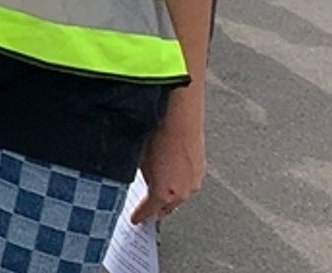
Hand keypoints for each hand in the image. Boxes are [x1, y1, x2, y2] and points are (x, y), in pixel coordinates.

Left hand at [132, 94, 205, 222]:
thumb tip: (131, 178)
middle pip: (167, 207)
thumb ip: (137, 176)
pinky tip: (170, 172)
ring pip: (179, 195)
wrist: (178, 113)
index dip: (140, 216)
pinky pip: (188, 182)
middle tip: (147, 208)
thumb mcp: (137, 159)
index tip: (135, 219)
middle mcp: (182, 191)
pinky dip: (178, 181)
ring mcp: (194, 180)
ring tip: (158, 190)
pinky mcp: (201, 168)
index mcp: (164, 193)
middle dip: (156, 208)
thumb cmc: (156, 132)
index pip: (149, 212)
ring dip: (169, 195)